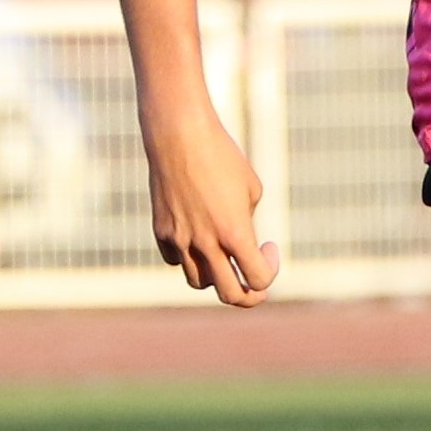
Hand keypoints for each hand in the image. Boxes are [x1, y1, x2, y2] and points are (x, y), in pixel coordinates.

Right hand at [148, 109, 278, 305]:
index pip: (258, 279)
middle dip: (247, 295)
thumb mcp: (250, 189)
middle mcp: (205, 243)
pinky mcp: (160, 231)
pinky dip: (189, 258)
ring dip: (216, 276)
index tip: (268, 246)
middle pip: (229, 295)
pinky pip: (176, 260)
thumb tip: (241, 247)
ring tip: (224, 253)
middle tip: (254, 280)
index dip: (270, 270)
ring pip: (198, 282)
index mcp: (235, 232)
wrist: (179, 135)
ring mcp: (179, 240)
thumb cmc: (222, 156)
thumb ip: (247, 224)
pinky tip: (197, 235)